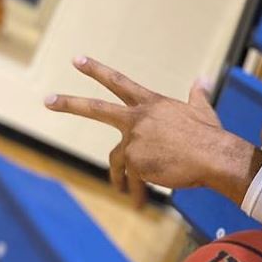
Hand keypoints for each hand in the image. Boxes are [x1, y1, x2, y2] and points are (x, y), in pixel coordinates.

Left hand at [45, 58, 256, 206]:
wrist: (213, 156)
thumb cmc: (210, 134)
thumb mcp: (201, 109)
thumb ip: (197, 94)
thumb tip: (204, 79)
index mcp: (151, 103)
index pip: (119, 82)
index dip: (96, 70)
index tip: (77, 59)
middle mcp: (137, 118)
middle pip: (96, 109)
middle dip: (69, 104)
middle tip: (47, 100)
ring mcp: (134, 139)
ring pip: (119, 161)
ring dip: (117, 178)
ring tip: (121, 191)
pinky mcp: (135, 161)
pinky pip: (133, 179)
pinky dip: (138, 191)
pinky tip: (142, 201)